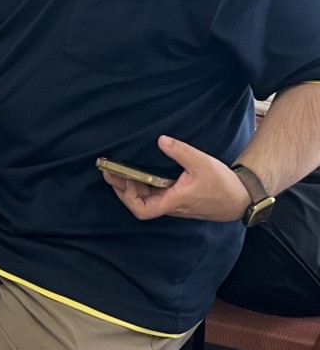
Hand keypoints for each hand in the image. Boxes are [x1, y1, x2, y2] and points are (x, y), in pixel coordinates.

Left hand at [102, 135, 250, 221]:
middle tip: (110, 170)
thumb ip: (180, 151)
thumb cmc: (222, 184)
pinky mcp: (178, 199)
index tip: (120, 179)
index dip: (127, 197)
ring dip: (132, 186)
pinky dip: (144, 185)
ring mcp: (174, 203)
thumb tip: (161, 140)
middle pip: (139, 203)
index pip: (142, 209)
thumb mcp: (201, 163)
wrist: (240, 198)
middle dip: (122, 188)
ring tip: (120, 169)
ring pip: (146, 199)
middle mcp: (170, 205)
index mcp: (173, 201)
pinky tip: (141, 173)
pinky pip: (155, 194)